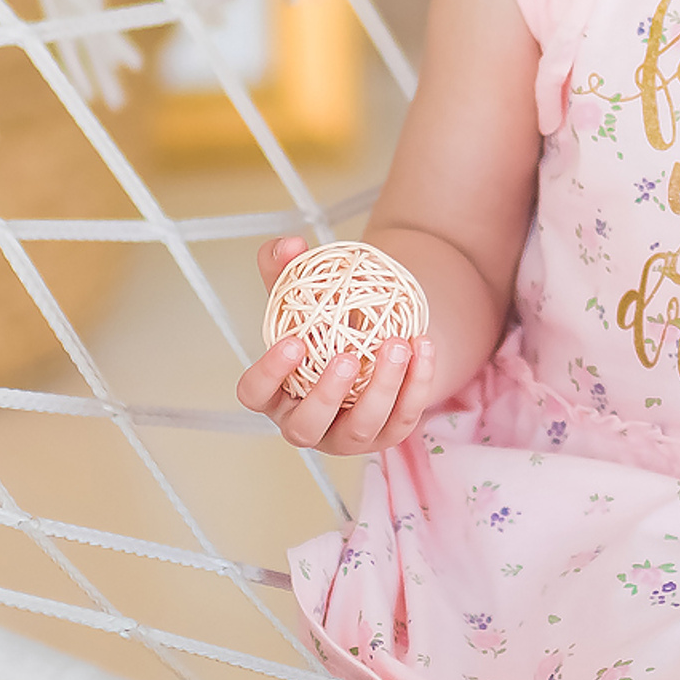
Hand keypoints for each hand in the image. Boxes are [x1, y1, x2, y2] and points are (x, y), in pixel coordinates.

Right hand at [236, 235, 440, 454]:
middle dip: (327, 395)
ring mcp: (348, 434)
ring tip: (397, 344)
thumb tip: (290, 245)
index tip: (294, 341)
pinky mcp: (388, 433)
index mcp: (276, 392)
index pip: (256, 394)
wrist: (377, 336)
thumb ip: (287, 267)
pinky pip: (403, 418)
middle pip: (306, 426)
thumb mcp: (303, 293)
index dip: (269, 374)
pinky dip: (417, 384)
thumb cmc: (326, 322)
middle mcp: (307, 422)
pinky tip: (423, 347)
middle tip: (346, 357)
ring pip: (361, 428)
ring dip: (381, 388)